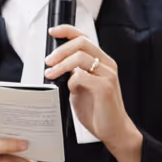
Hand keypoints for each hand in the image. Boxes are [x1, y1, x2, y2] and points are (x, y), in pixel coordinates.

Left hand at [45, 27, 143, 161]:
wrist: (113, 130)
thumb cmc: (98, 111)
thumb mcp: (81, 88)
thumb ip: (73, 75)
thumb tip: (56, 66)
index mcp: (102, 62)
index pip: (84, 37)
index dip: (67, 30)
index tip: (52, 31)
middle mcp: (107, 64)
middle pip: (81, 42)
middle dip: (60, 50)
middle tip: (48, 62)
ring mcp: (107, 75)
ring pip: (80, 57)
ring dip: (61, 65)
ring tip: (51, 74)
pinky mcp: (105, 87)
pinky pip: (82, 76)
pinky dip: (71, 81)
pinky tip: (71, 90)